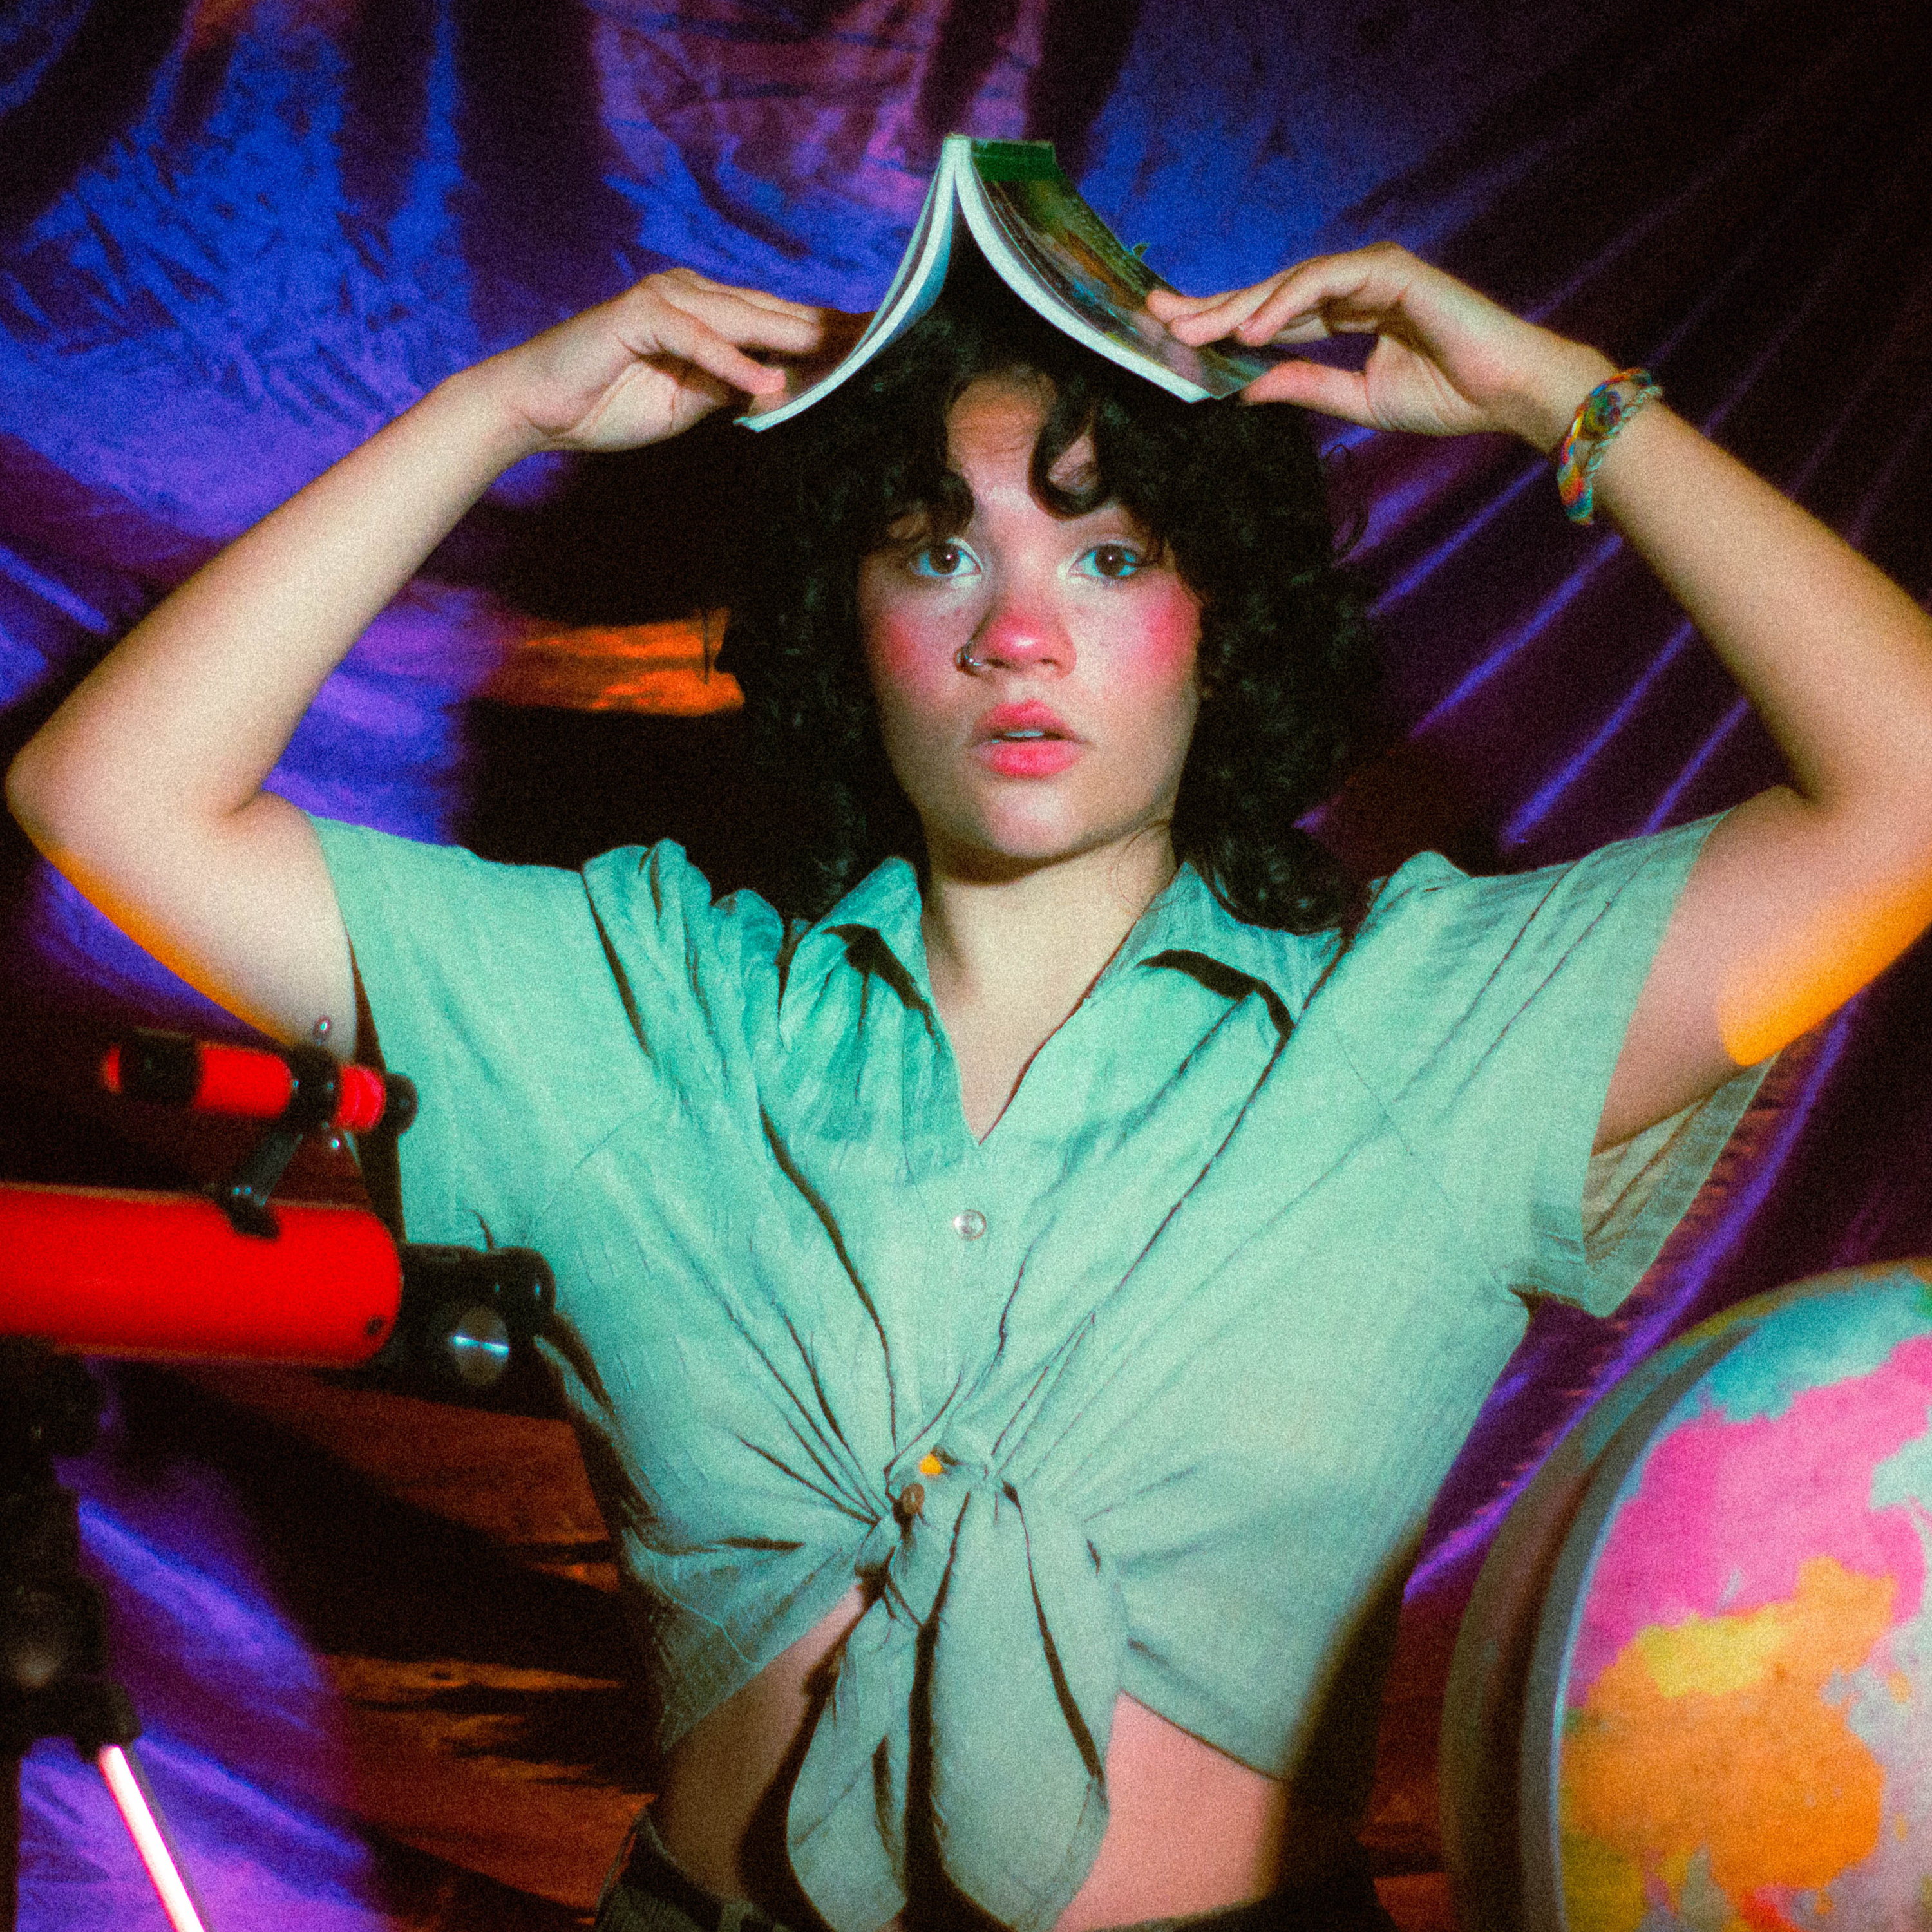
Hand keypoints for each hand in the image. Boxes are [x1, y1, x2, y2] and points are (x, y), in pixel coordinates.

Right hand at [476, 268, 837, 455]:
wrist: (538, 407)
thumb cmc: (606, 404)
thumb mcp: (687, 405)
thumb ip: (731, 391)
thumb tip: (785, 388)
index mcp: (703, 312)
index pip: (774, 321)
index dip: (823, 332)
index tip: (873, 343)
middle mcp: (688, 294)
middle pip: (769, 311)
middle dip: (825, 326)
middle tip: (881, 336)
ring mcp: (663, 299)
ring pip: (740, 317)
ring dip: (792, 337)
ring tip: (842, 351)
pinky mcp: (638, 315)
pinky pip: (696, 339)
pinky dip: (732, 362)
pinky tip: (768, 381)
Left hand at [1146, 244, 1612, 451]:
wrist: (1506, 393)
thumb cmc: (1448, 398)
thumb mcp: (1358, 400)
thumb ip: (1304, 387)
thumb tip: (1245, 390)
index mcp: (1348, 312)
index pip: (1272, 315)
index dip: (1224, 322)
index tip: (1174, 332)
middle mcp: (1355, 284)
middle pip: (1269, 293)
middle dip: (1213, 305)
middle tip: (1157, 315)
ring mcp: (1373, 271)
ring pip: (1289, 283)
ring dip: (1239, 306)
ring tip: (1193, 331)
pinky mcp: (1391, 270)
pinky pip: (1325, 282)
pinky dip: (1285, 303)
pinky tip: (1251, 331)